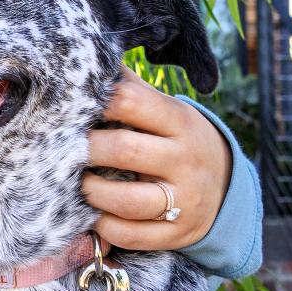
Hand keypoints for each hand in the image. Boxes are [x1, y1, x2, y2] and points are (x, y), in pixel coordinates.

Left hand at [80, 66, 231, 250]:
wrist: (227, 188)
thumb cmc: (178, 140)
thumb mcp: (166, 111)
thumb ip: (132, 90)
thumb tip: (93, 55)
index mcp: (179, 121)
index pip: (131, 101)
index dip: (95, 101)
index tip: (70, 107)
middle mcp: (185, 159)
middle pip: (124, 149)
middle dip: (85, 149)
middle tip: (64, 149)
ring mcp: (184, 200)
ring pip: (127, 200)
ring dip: (92, 191)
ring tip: (80, 183)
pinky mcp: (177, 233)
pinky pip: (131, 235)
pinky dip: (104, 226)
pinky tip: (94, 213)